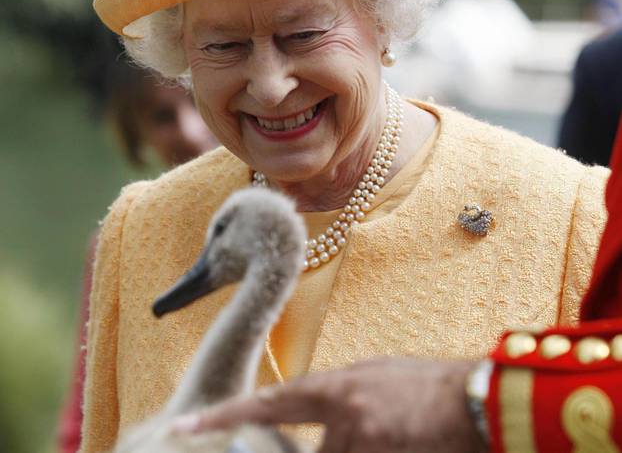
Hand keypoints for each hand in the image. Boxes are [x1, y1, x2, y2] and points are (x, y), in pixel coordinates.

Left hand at [172, 357, 484, 452]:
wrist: (474, 400)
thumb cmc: (423, 385)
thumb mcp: (372, 376)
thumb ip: (337, 395)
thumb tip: (314, 410)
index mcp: (336, 387)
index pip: (269, 405)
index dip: (224, 417)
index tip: (183, 428)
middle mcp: (342, 417)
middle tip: (346, 430)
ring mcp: (363, 444)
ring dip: (349, 449)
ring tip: (381, 428)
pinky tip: (389, 439)